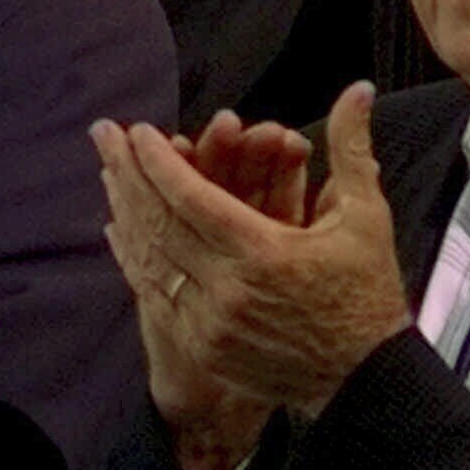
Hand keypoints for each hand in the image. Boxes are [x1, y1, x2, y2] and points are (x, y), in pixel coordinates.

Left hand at [94, 84, 410, 469]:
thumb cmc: (366, 294)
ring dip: (124, 209)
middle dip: (126, 172)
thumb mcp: (366, 217)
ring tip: (106, 172)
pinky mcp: (202, 345)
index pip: (191, 197)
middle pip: (159, 222)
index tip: (136, 130)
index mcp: (264, 253)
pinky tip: (118, 228)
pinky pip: (154, 294)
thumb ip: (351, 148)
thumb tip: (358, 89)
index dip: (158, 161)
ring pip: (150, 258)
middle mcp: (227, 289)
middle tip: (102, 134)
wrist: (364, 380)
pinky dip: (134, 257)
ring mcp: (209, 322)